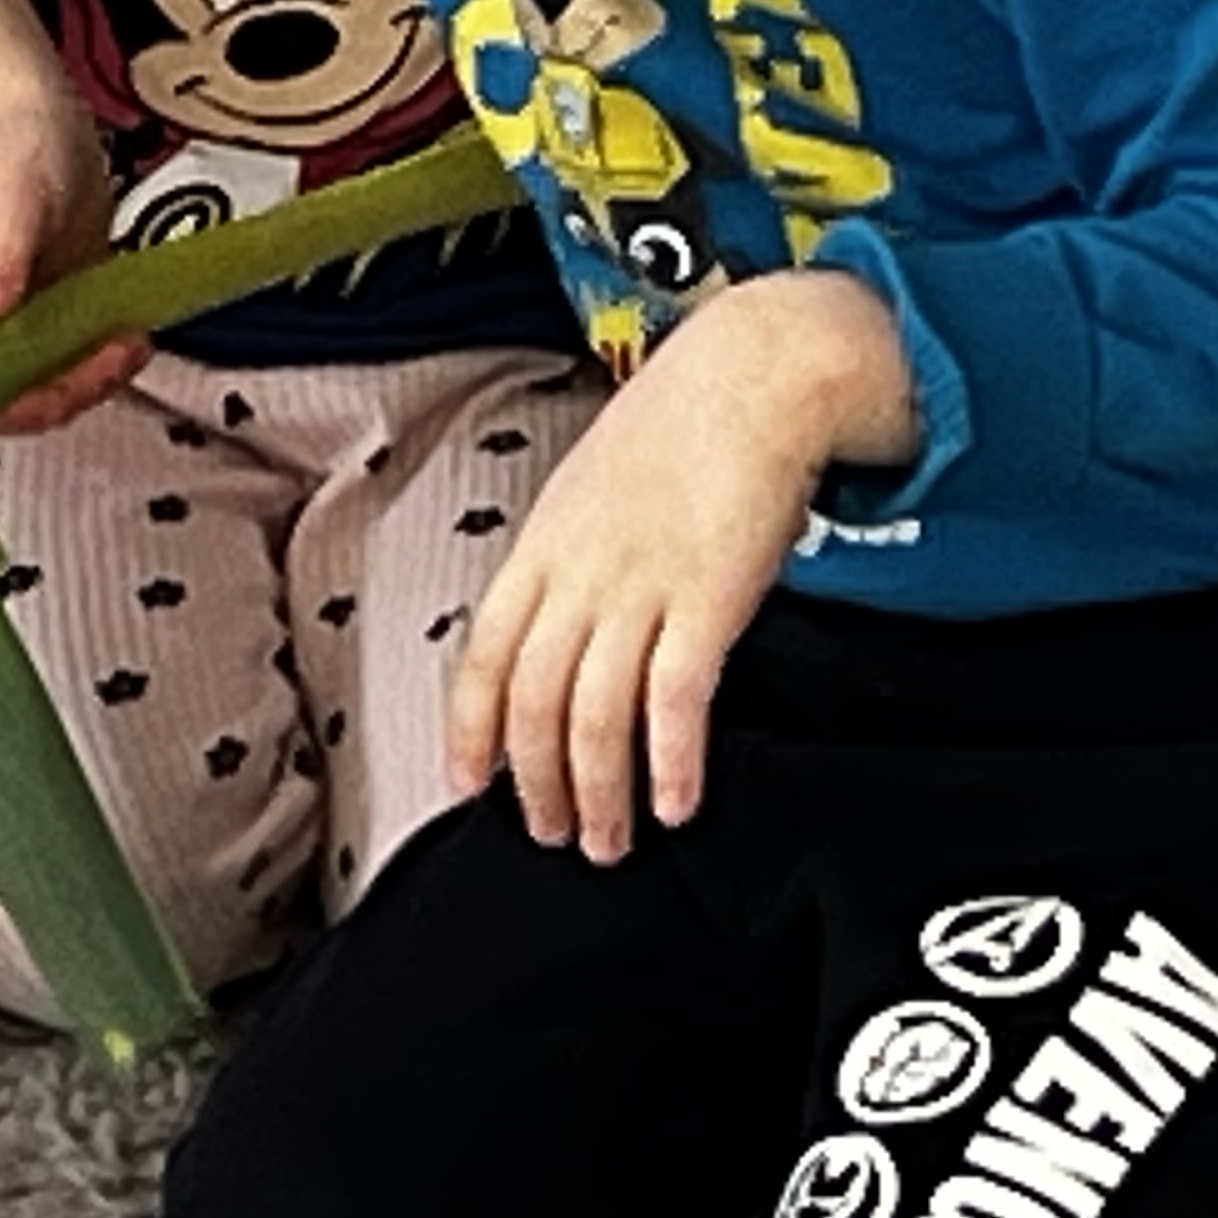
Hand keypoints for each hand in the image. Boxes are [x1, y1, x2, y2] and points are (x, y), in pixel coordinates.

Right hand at [0, 86, 121, 422]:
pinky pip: (63, 381)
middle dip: (32, 401)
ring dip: (77, 389)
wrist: (53, 141)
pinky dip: (100, 374)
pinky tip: (126, 343)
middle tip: (88, 369)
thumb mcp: (7, 191)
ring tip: (120, 349)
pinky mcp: (41, 340)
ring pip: (22, 401)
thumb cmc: (15, 153)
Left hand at [445, 266, 918, 861]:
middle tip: (550, 834)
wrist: (752, 377)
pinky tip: (677, 802)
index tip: (466, 781)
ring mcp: (641, 587)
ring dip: (599, 791)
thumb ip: (573, 557)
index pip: (485, 653)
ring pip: (594, 712)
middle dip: (535, 781)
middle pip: (535, 699)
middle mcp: (579, 572)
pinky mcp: (710, 599)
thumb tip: (565, 620)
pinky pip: (677, 698)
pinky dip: (671, 760)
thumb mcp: (595, 491)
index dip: (471, 725)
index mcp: (543, 546)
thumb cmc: (680, 430)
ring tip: (610, 840)